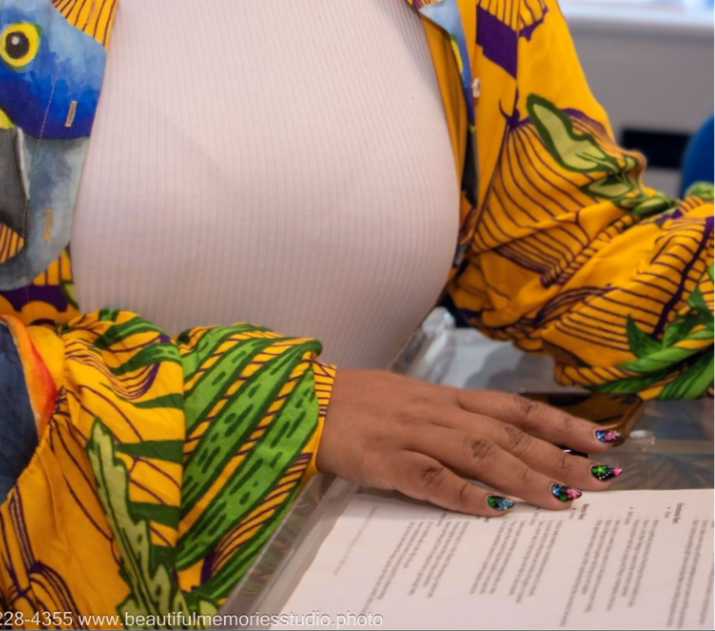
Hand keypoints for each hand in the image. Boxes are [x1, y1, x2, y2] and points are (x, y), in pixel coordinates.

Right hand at [315, 369, 622, 514]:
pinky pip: (429, 477)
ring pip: (478, 453)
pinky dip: (462, 494)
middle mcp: (438, 410)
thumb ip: (455, 422)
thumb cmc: (361, 406)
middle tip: (600, 478)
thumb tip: (505, 445)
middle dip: (559, 455)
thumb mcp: (414, 404)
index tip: (603, 439)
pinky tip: (491, 510)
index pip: (516, 407)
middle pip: (508, 432)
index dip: (561, 422)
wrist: (303, 401)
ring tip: (561, 499)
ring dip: (523, 477)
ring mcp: (412, 433)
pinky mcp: (385, 458)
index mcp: (447, 397)